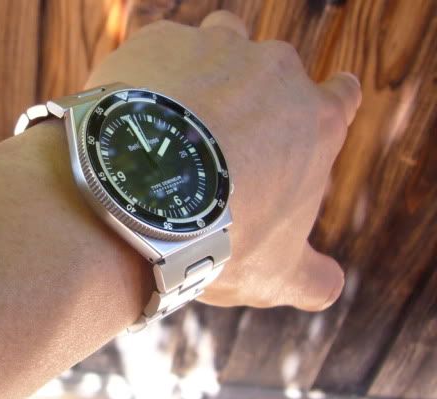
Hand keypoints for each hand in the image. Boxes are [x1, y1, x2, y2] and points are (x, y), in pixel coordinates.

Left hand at [85, 11, 361, 310]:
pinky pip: (157, 48)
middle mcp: (273, 72)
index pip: (341, 97)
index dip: (330, 102)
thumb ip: (310, 277)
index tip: (319, 105)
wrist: (140, 199)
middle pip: (275, 67)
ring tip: (178, 112)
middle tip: (220, 138)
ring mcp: (215, 49)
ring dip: (206, 67)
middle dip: (254, 94)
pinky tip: (131, 114)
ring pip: (221, 38)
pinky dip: (147, 76)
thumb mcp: (275, 275)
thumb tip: (328, 286)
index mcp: (315, 122)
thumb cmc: (217, 238)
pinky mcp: (158, 43)